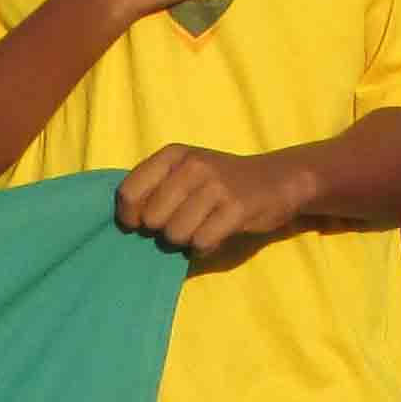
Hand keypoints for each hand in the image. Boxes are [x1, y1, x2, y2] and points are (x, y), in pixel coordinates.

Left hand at [115, 144, 303, 255]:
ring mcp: (216, 185)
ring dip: (186, 240)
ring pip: (175, 234)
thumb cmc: (219, 182)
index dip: (129, 216)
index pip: (128, 192)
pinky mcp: (237, 208)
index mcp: (173, 155)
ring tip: (202, 227)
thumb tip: (124, 222)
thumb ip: (154, 188)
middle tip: (183, 223)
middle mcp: (192, 166)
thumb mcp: (184, 172)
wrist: (276, 180)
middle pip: (151, 219)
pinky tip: (216, 234)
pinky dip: (206, 247)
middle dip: (163, 230)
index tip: (139, 225)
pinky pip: (202, 243)